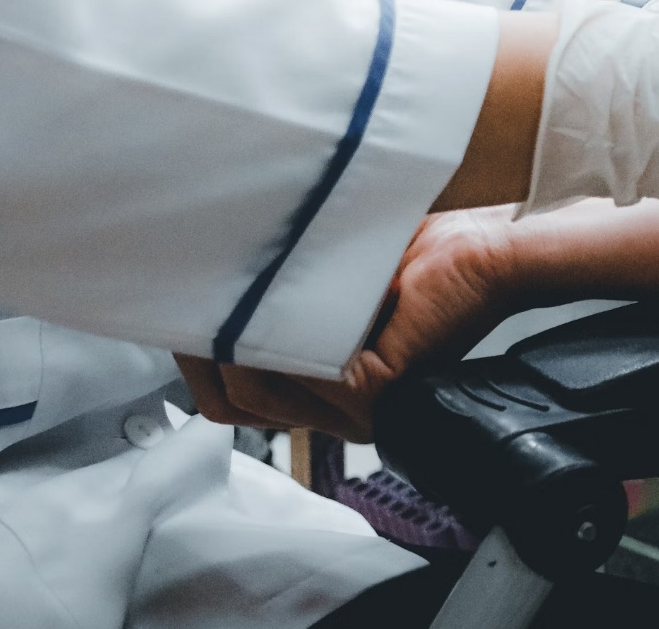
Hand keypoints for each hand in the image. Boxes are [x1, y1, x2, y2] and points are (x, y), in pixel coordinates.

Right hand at [176, 210, 512, 441]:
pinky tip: (272, 294)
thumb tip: (201, 290)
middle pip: (231, 400)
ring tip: (237, 288)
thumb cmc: (414, 254)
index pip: (231, 398)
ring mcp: (352, 407)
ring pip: (250, 392)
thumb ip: (271, 295)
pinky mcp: (370, 390)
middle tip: (195, 295)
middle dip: (203, 345)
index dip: (197, 352)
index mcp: (320, 388)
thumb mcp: (322, 276)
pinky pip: (292, 373)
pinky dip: (274, 332)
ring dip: (235, 336)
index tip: (177, 306)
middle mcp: (334, 409)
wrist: (481, 249)